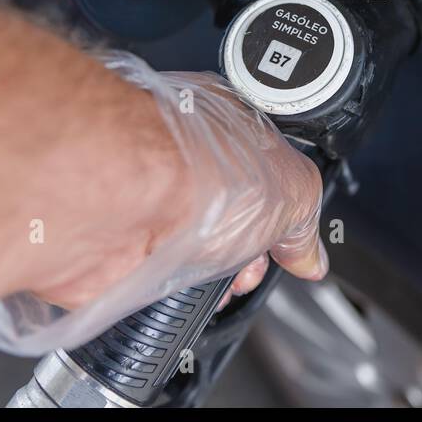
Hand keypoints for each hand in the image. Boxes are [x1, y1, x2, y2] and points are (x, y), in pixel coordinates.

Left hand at [0, 54, 327, 354]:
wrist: (124, 197)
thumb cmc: (197, 170)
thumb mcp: (292, 190)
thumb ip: (305, 220)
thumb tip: (309, 251)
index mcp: (224, 125)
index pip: (259, 170)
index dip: (280, 211)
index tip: (289, 242)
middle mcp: (178, 157)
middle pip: (223, 213)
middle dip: (244, 251)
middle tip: (252, 264)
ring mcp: (143, 201)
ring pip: (186, 248)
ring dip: (206, 276)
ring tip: (217, 280)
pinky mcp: (111, 244)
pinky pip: (147, 277)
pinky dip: (166, 295)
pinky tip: (178, 290)